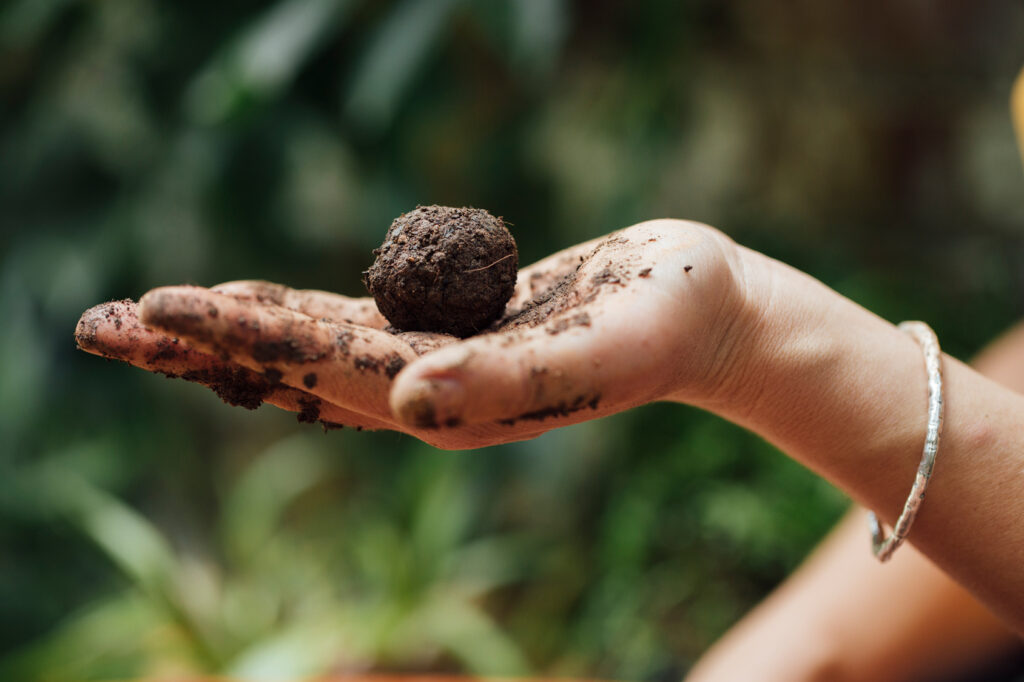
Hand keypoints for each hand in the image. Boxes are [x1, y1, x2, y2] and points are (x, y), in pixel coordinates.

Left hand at [75, 220, 752, 449]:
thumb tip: (407, 400)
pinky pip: (349, 320)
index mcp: (455, 403)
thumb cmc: (666, 322)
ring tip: (150, 316)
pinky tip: (244, 305)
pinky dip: (287, 312)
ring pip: (306, 345)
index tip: (155, 307)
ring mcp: (435, 363)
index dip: (238, 335)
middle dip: (195, 347)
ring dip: (227, 332)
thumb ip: (510, 379)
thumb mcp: (603, 343)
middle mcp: (430, 392)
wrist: (701, 314)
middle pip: (287, 366)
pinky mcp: (447, 328)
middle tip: (95, 325)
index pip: (320, 366)